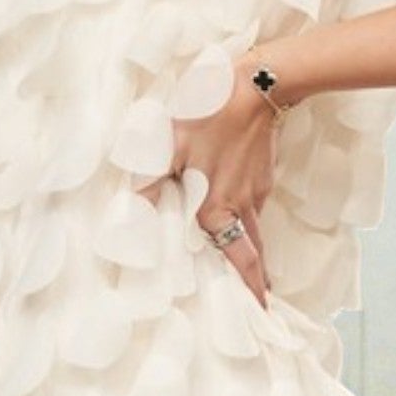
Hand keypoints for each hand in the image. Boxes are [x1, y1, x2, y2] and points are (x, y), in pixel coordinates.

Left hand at [137, 52, 278, 307]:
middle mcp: (243, 204)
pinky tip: (238, 215)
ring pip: (255, 228)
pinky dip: (249, 221)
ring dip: (252, 250)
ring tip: (251, 269)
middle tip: (261, 302)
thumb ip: (151, 178)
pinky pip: (256, 205)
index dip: (251, 289)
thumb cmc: (212, 112)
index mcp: (219, 207)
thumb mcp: (171, 143)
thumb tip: (131, 209)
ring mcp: (257, 188)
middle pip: (253, 251)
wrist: (261, 83)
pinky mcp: (264, 171)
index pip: (239, 260)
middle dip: (257, 279)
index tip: (260, 312)